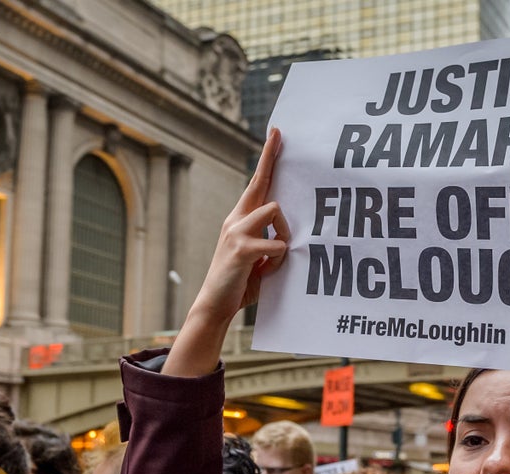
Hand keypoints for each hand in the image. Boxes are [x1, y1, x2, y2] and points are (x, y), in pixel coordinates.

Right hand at [166, 129, 291, 376]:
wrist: (216, 304)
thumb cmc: (241, 282)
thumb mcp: (261, 258)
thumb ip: (273, 241)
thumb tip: (293, 235)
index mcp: (241, 219)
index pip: (257, 183)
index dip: (267, 159)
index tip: (277, 134)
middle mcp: (236, 219)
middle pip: (259, 181)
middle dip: (270, 157)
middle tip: (279, 133)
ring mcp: (236, 231)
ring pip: (275, 211)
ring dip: (285, 233)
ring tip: (278, 256)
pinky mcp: (241, 248)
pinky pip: (276, 243)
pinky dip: (280, 258)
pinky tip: (268, 270)